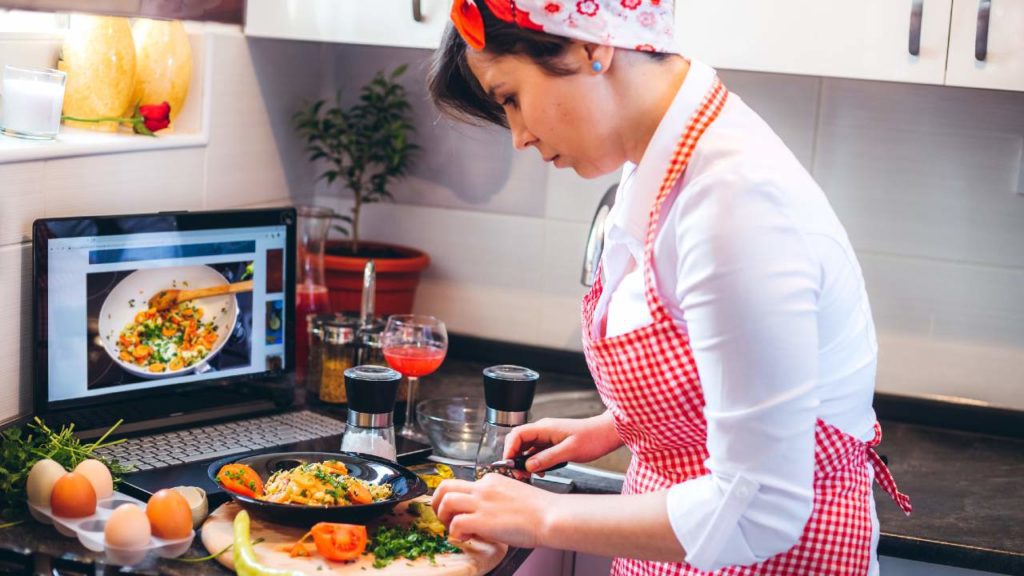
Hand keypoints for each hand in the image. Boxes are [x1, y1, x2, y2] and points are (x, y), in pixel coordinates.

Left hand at [432, 474, 554, 547]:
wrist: (551, 516)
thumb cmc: (541, 510)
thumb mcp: (514, 494)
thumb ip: (497, 499)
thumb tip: (487, 514)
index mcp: (492, 480)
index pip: (462, 484)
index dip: (455, 499)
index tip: (456, 511)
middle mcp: (483, 488)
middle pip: (445, 486)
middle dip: (437, 503)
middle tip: (443, 517)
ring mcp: (481, 502)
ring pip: (445, 502)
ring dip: (444, 518)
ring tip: (452, 529)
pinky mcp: (482, 520)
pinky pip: (455, 525)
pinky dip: (455, 534)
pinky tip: (466, 539)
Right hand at [504, 411, 621, 474]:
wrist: (608, 434)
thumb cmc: (593, 438)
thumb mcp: (570, 451)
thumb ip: (547, 458)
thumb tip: (528, 466)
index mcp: (544, 428)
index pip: (517, 434)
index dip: (509, 449)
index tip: (509, 464)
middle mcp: (543, 431)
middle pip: (519, 441)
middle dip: (515, 457)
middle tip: (519, 473)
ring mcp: (548, 437)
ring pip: (527, 448)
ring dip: (525, 462)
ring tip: (530, 475)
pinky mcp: (553, 443)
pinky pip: (537, 452)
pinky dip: (535, 462)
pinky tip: (541, 472)